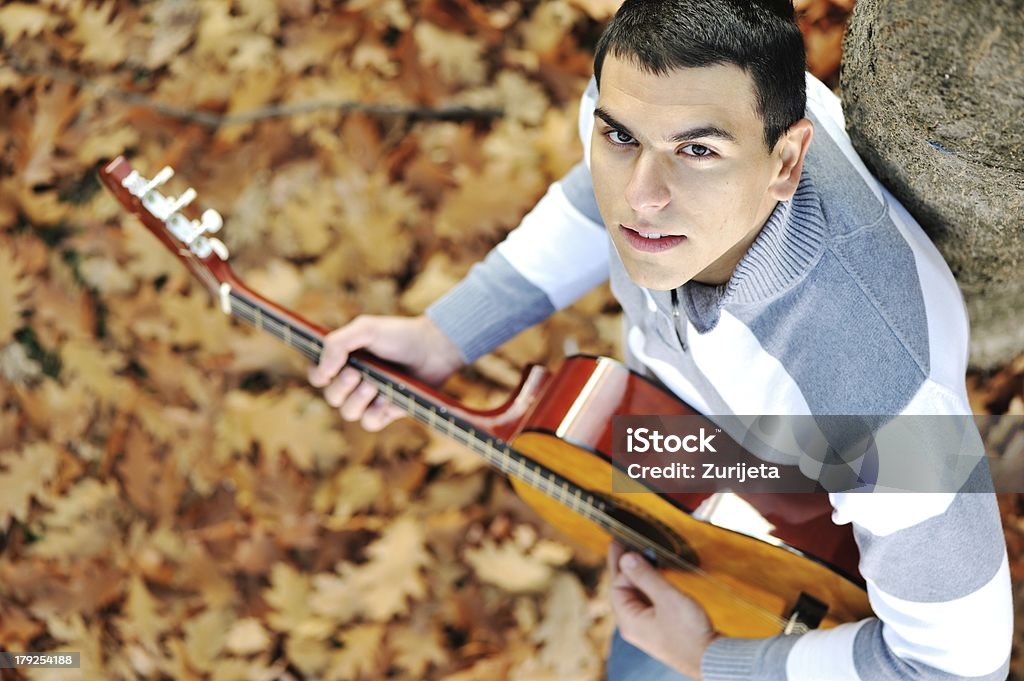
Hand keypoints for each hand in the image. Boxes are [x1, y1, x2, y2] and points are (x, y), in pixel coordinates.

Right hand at [308, 314, 464, 430]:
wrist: (434, 348)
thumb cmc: (399, 335)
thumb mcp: (365, 329)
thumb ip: (337, 344)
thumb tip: (321, 373)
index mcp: (344, 361)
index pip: (317, 376)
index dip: (319, 376)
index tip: (330, 370)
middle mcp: (354, 381)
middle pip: (331, 397)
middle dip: (341, 387)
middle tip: (357, 374)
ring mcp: (371, 398)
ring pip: (348, 412)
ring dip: (358, 400)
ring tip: (374, 385)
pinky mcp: (387, 412)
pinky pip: (370, 423)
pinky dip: (376, 412)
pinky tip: (388, 399)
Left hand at [608, 541, 719, 679]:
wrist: (711, 660)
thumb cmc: (689, 633)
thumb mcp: (667, 598)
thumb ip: (645, 576)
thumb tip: (626, 558)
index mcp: (629, 620)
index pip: (617, 586)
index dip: (625, 565)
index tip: (629, 544)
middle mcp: (633, 625)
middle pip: (624, 590)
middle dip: (626, 566)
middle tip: (621, 542)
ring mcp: (647, 628)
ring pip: (637, 595)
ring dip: (640, 575)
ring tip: (641, 553)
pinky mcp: (660, 628)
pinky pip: (649, 602)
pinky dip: (651, 586)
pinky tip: (657, 576)